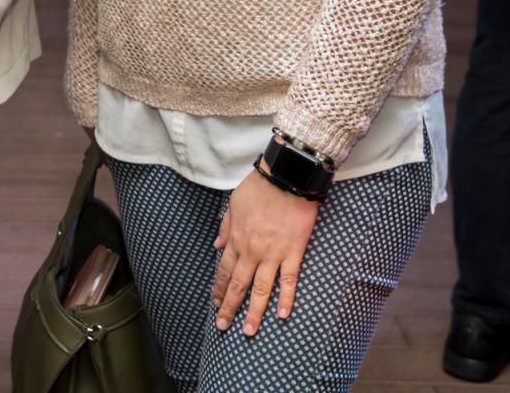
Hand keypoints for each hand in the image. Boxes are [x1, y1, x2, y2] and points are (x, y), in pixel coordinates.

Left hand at [212, 165, 319, 335]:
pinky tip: (281, 315)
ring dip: (253, 311)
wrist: (285, 178)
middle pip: (238, 284)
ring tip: (248, 330)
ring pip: (261, 289)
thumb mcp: (233, 204)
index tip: (215, 304)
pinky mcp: (293, 252)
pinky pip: (289, 279)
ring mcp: (273, 253)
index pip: (224, 270)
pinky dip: (285, 298)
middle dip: (229, 307)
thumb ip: (225, 228)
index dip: (219, 289)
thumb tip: (216, 247)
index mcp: (236, 239)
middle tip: (223, 326)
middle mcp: (252, 251)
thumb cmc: (259, 188)